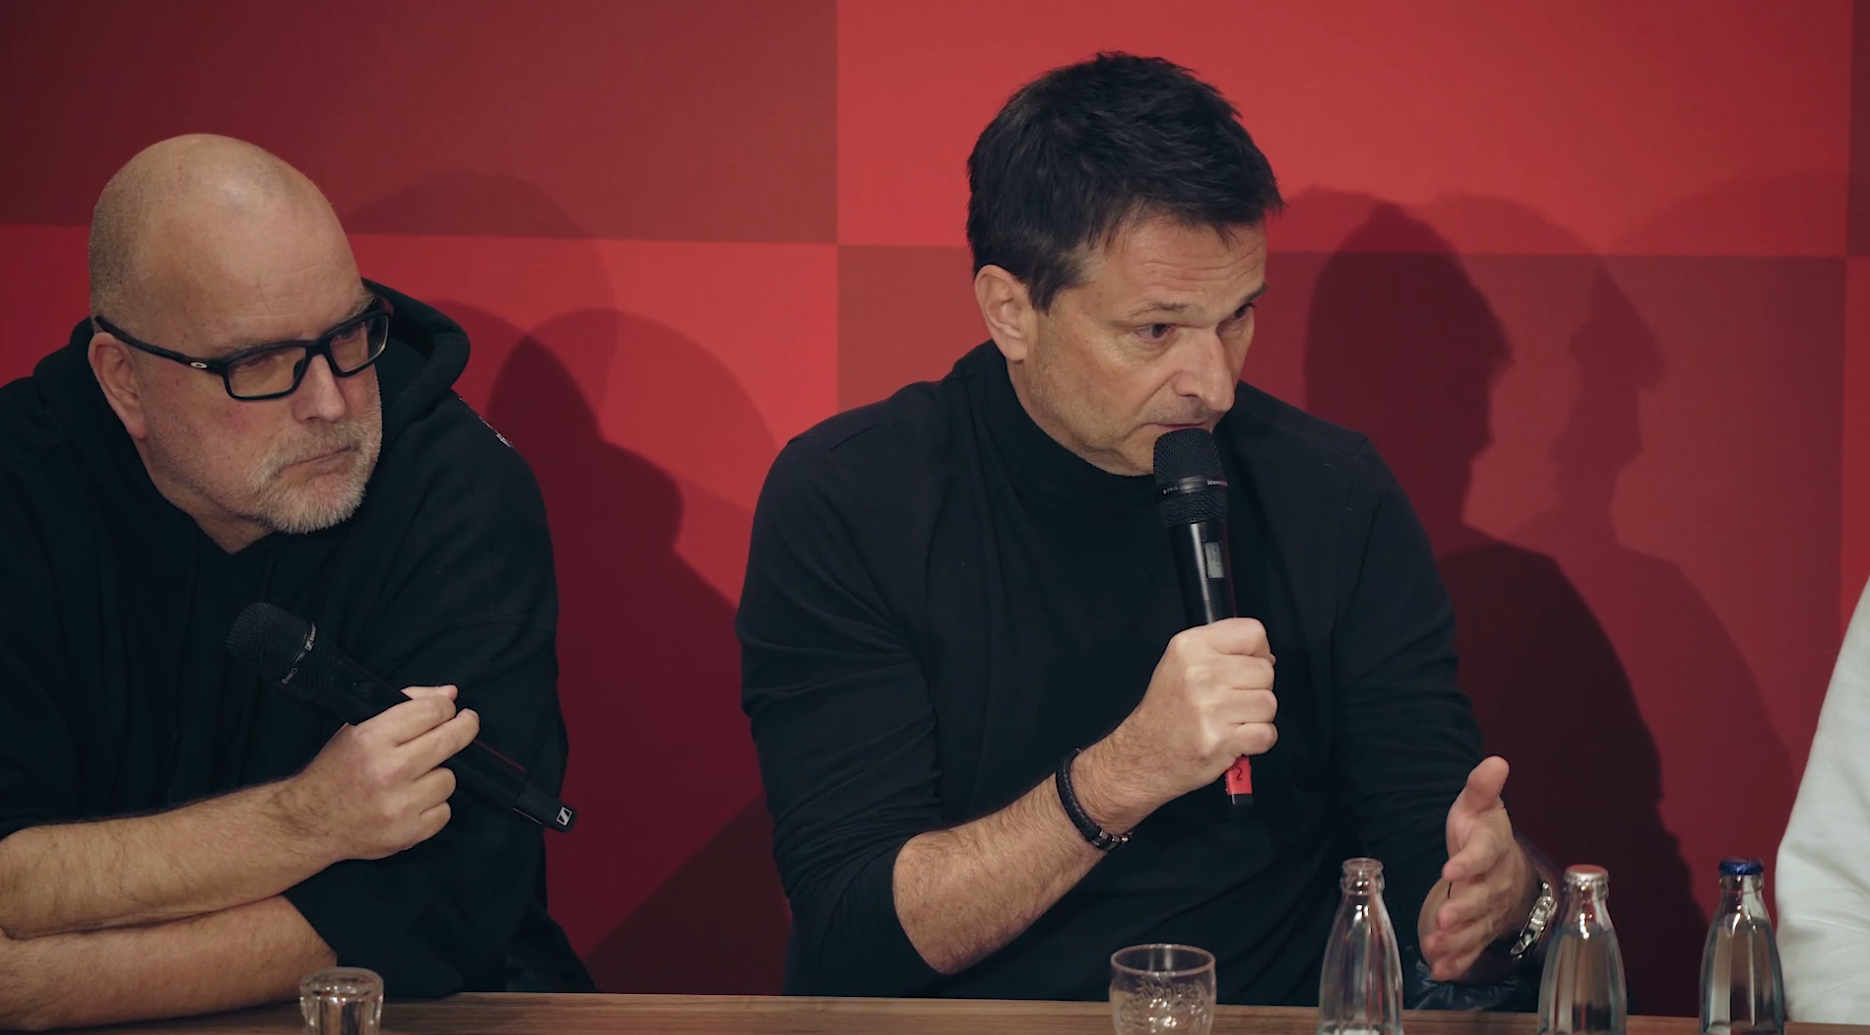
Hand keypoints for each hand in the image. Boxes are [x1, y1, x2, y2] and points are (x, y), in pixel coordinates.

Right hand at [272, 685, 479, 863]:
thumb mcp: (359, 728)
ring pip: (448, 779)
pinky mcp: (407, 834)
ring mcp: (399, 805)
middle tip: (465, 723)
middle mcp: (387, 771)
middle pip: (449, 741)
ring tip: (414, 778)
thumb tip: (448, 695)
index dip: (446, 707)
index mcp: (372, 740)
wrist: (311, 822)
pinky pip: (444, 812)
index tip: (450, 710)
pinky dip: (433, 806)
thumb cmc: (336, 772)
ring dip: (437, 776)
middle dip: (464, 727)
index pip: (431, 712)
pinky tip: (412, 802)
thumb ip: (406, 705)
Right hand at [1077, 618, 1276, 830]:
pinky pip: (1267, 734)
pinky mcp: (1221, 739)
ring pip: (1269, 704)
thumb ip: (1220, 649)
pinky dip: (1257, 741)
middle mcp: (1199, 673)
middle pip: (1265, 670)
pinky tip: (1234, 739)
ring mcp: (1211, 707)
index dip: (1256, 653)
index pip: (1253, 633)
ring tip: (1229, 721)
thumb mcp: (1182, 662)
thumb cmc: (1167, 711)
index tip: (1241, 669)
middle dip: (1255, 689)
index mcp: (1190, 646)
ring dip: (1256, 717)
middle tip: (1229, 701)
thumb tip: (1266, 656)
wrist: (1144, 755)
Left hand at [1419, 757, 1534, 980]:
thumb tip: (1495, 761)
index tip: (1450, 869)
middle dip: (1462, 910)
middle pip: (1481, 898)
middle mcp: (1494, 883)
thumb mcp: (1479, 806)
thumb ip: (1481, 788)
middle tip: (1442, 918)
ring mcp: (1490, 910)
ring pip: (1476, 928)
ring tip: (1434, 947)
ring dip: (1456, 940)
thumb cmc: (1483, 832)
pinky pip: (1473, 948)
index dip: (1468, 863)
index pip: (1482, 855)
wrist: (1504, 865)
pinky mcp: (1482, 930)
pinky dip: (1458, 961)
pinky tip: (1441, 970)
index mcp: (1492, 849)